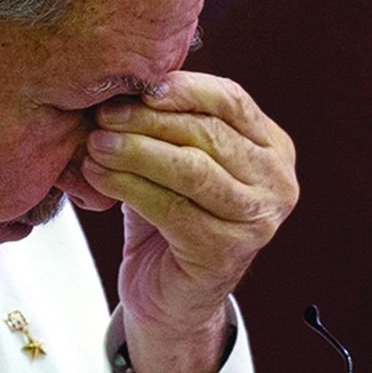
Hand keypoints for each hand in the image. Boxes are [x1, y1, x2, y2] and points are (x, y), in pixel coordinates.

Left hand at [83, 72, 298, 372]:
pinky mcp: (224, 252)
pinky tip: (99, 176)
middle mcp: (276, 184)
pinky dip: (130, 186)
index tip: (136, 83)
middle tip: (103, 115)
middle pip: (209, 133)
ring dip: (136, 151)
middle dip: (149, 120)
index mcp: (272, 150)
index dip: (182, 87)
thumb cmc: (170, 222)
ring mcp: (256, 221)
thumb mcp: (177, 163)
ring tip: (95, 144)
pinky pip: (171, 207)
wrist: (170, 299)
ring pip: (192, 168)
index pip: (231, 100)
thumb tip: (128, 72)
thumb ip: (169, 123)